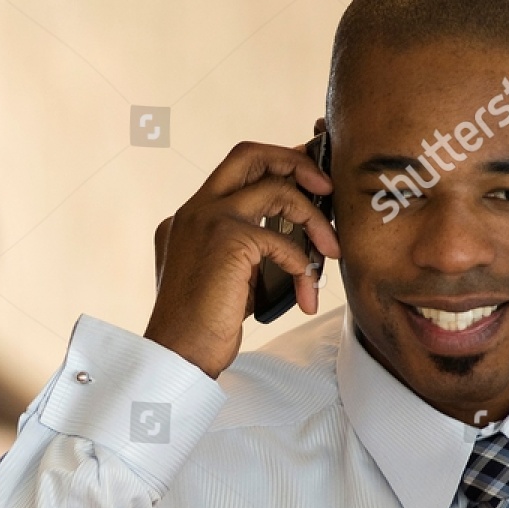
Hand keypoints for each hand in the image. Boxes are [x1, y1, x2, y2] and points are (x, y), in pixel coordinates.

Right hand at [146, 141, 337, 378]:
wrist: (178, 352)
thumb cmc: (203, 326)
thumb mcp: (225, 275)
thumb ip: (247, 248)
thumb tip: (295, 235)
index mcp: (190, 215)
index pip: (237, 171)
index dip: (276, 166)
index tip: (308, 180)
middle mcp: (195, 208)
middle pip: (250, 155)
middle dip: (296, 162)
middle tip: (326, 188)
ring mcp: (209, 218)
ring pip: (277, 189)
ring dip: (313, 218)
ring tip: (330, 250)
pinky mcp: (228, 238)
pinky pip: (284, 240)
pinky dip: (303, 263)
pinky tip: (306, 289)